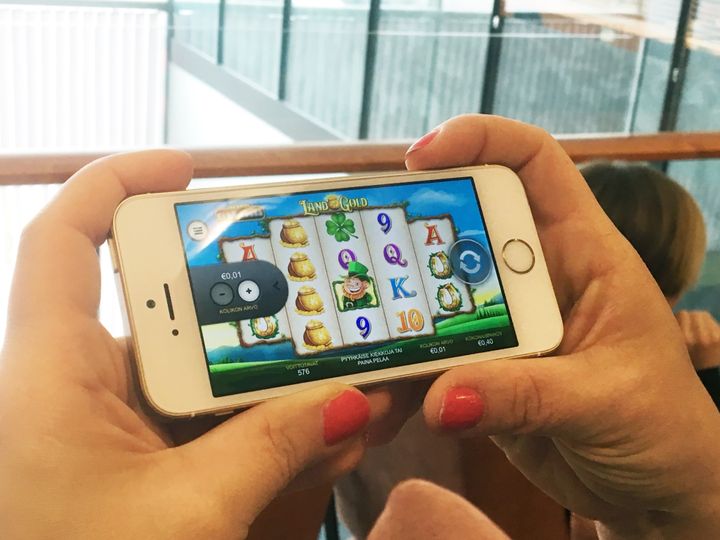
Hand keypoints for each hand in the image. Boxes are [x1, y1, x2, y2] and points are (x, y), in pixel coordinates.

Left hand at [0, 151, 372, 538]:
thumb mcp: (186, 515)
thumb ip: (274, 447)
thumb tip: (355, 403)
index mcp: (50, 371)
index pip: (69, 238)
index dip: (121, 183)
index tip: (192, 170)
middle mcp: (74, 384)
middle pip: (163, 305)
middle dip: (243, 299)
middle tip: (312, 290)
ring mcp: (108, 425)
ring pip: (193, 371)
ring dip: (265, 375)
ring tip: (337, 369)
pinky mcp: (132, 461)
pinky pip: (200, 421)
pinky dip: (255, 423)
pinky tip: (314, 432)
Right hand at [406, 115, 719, 537]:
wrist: (655, 490)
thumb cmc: (664, 426)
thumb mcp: (605, 399)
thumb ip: (524, 396)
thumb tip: (443, 396)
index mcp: (582, 252)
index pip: (535, 163)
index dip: (481, 140)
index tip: (421, 157)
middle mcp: (535, 277)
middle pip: (462, 226)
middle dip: (411, 233)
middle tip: (364, 252)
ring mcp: (502, 324)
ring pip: (435, 297)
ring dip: (398, 318)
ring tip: (359, 341)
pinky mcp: (482, 369)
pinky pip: (430, 359)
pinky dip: (403, 378)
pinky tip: (383, 401)